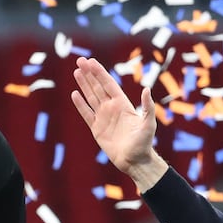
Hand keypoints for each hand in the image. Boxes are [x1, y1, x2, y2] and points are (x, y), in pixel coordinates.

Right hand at [70, 57, 168, 191]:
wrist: (134, 161)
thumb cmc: (144, 143)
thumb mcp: (148, 124)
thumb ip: (147, 107)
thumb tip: (147, 89)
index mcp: (122, 104)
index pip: (108, 84)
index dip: (99, 72)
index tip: (91, 62)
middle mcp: (111, 108)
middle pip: (97, 87)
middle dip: (89, 74)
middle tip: (80, 60)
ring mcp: (103, 117)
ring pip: (91, 97)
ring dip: (83, 85)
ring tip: (76, 72)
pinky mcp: (96, 128)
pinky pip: (86, 113)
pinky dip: (80, 104)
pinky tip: (74, 94)